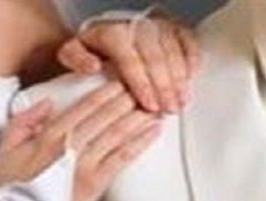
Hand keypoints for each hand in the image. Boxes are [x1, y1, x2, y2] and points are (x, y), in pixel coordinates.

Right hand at [0, 82, 162, 200]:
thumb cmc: (10, 184)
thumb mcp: (7, 145)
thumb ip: (25, 119)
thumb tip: (48, 102)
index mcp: (51, 133)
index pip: (85, 106)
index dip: (106, 91)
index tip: (121, 79)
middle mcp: (71, 144)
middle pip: (106, 116)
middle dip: (128, 98)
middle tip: (146, 86)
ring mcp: (85, 164)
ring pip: (117, 133)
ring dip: (139, 117)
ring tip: (156, 105)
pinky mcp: (96, 183)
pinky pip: (122, 158)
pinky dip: (140, 142)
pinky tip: (154, 131)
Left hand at [58, 15, 199, 113]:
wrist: (109, 33)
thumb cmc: (94, 49)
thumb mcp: (72, 53)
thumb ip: (75, 59)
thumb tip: (91, 66)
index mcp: (112, 32)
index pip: (130, 59)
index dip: (142, 84)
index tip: (149, 105)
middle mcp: (137, 25)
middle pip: (155, 58)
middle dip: (165, 87)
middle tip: (169, 109)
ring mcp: (158, 25)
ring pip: (174, 51)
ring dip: (180, 80)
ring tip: (180, 102)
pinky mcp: (174, 27)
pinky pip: (189, 41)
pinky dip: (193, 60)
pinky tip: (191, 79)